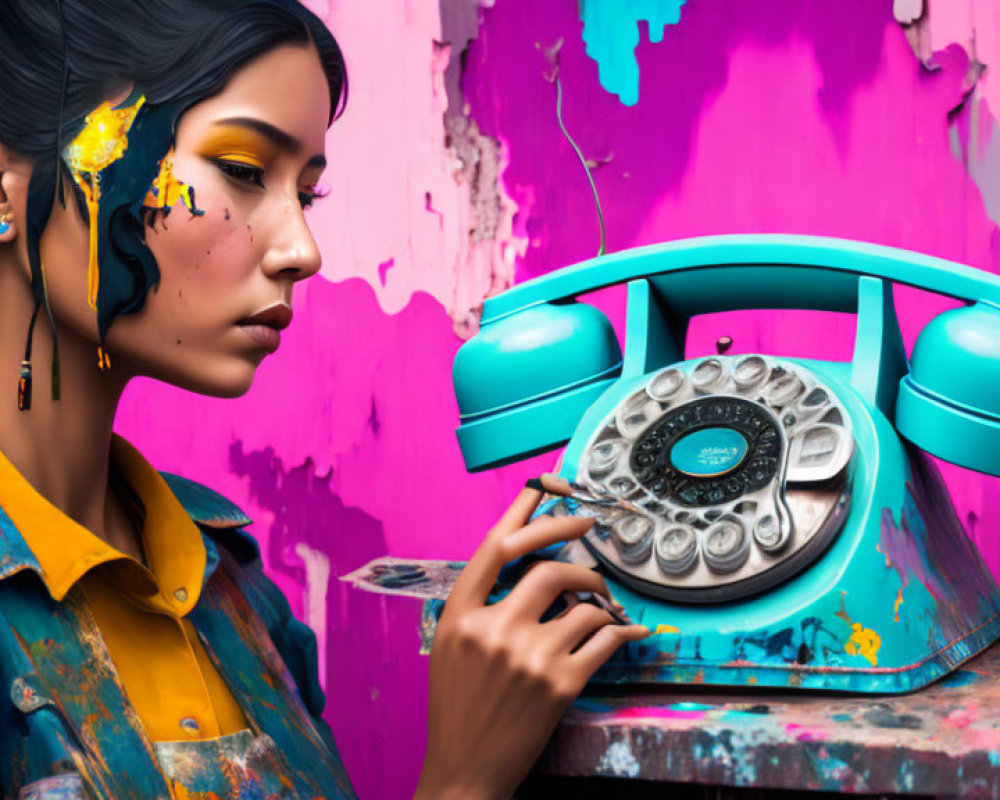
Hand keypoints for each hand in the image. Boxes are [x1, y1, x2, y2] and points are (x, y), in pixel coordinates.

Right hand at [414, 487, 649, 799]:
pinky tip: (631, 631)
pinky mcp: (560, 685)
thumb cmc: (459, 706)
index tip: (547, 485)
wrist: (464, 768)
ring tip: (602, 600)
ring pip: (582, 603)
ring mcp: (528, 657)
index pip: (496, 547)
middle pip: (546, 566)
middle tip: (591, 529)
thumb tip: (526, 563)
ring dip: (600, 596)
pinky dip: (623, 632)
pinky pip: (604, 640)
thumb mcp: (453, 646)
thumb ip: (482, 604)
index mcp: (460, 615)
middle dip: (575, 546)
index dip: (524, 510)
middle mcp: (493, 629)